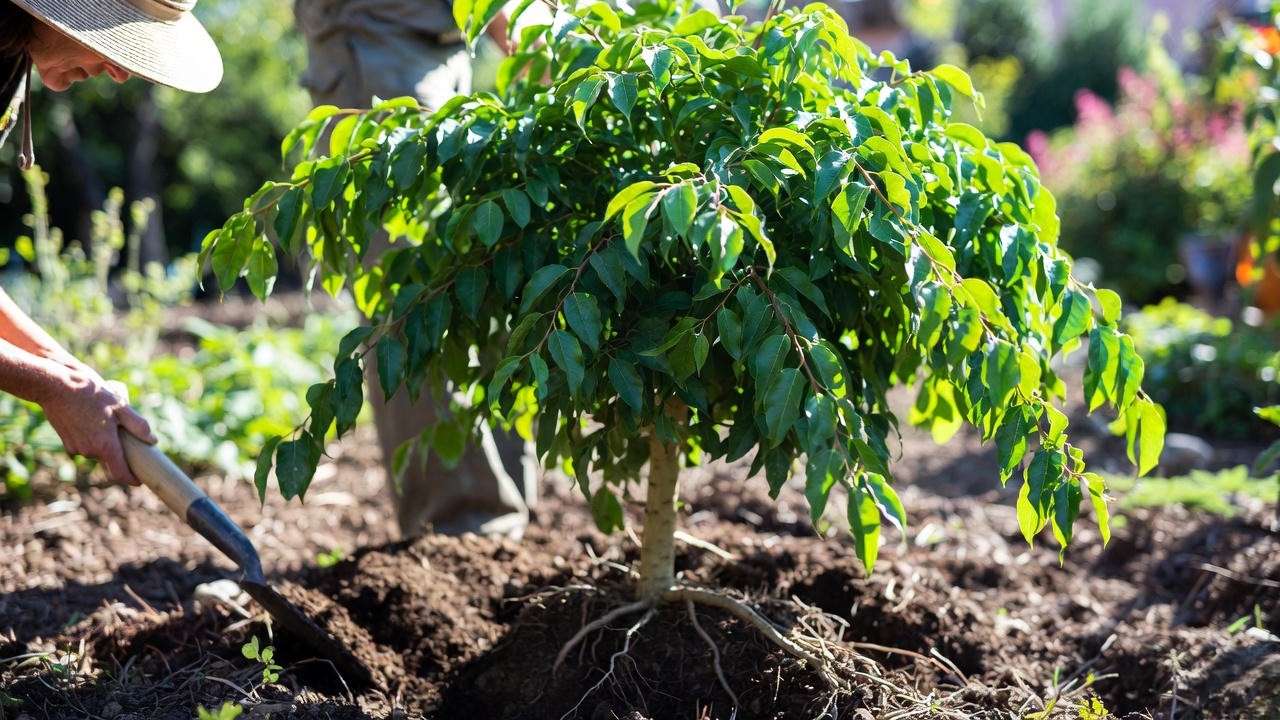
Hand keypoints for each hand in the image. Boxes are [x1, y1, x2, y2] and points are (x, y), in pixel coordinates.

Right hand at [39, 363, 155, 485]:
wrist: (55, 386)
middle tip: (127, 436)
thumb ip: (138, 425)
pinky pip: (84, 444)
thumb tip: (153, 440)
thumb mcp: (120, 406)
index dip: (131, 479)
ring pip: (96, 451)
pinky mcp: (65, 441)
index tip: (139, 481)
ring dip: (104, 442)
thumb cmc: (90, 394)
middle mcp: (89, 451)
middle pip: (109, 460)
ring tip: (108, 421)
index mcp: (105, 446)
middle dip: (119, 451)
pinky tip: (93, 419)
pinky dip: (92, 437)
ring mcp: (75, 447)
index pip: (119, 474)